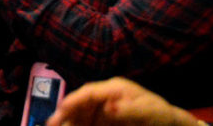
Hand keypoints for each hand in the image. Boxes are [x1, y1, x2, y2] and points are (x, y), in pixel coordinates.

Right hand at [47, 77, 199, 125]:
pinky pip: (87, 123)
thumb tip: (107, 108)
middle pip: (80, 103)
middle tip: (51, 124)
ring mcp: (104, 110)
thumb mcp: (149, 112)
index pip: (90, 92)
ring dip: (69, 121)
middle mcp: (106, 97)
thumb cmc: (161, 116)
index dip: (74, 100)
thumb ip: (129, 110)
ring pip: (81, 115)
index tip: (61, 110)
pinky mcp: (105, 121)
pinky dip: (79, 125)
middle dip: (65, 113)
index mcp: (115, 89)